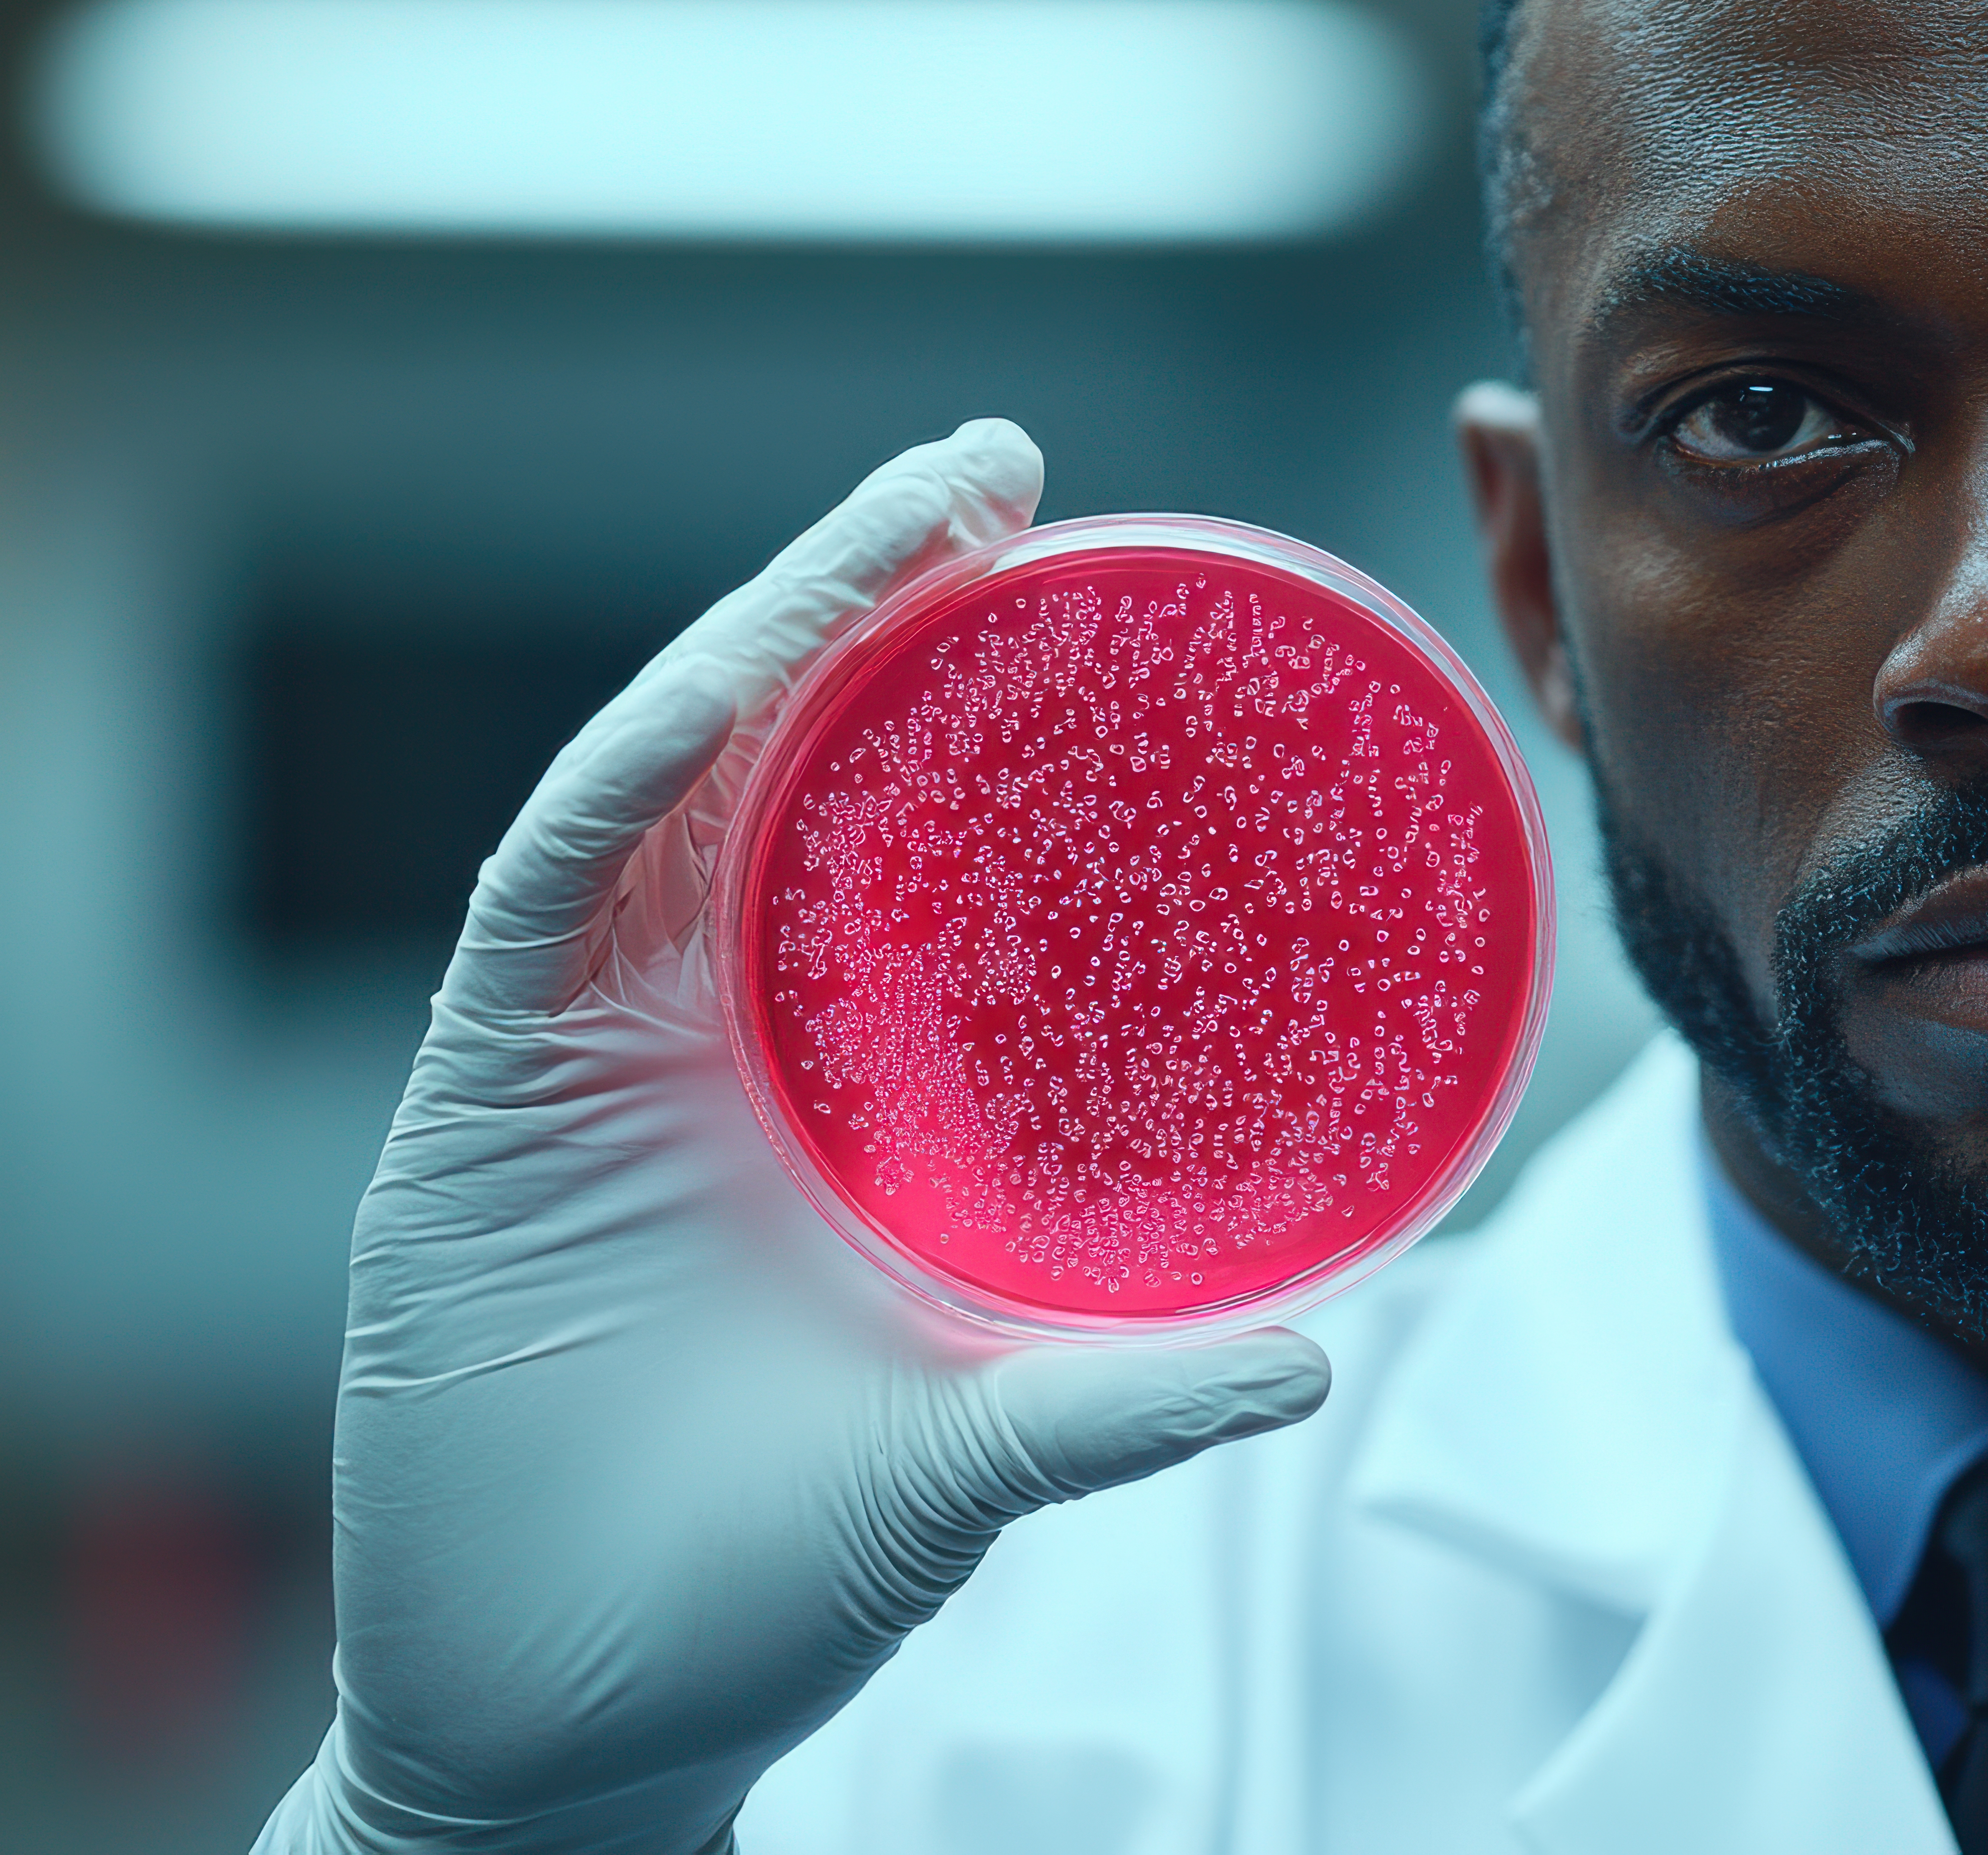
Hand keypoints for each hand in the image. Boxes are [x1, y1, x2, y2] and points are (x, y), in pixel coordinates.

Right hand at [256, 422, 1330, 1854]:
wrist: (585, 1719)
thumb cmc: (769, 1590)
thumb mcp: (971, 1465)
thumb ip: (1117, 1403)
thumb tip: (1316, 1358)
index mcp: (822, 1091)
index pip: (888, 846)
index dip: (961, 710)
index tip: (1075, 578)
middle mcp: (707, 1038)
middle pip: (779, 765)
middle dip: (865, 598)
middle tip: (988, 465)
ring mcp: (586, 1055)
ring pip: (668, 784)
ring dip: (766, 636)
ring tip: (892, 521)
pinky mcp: (474, 1101)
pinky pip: (546, 892)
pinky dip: (627, 785)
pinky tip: (718, 692)